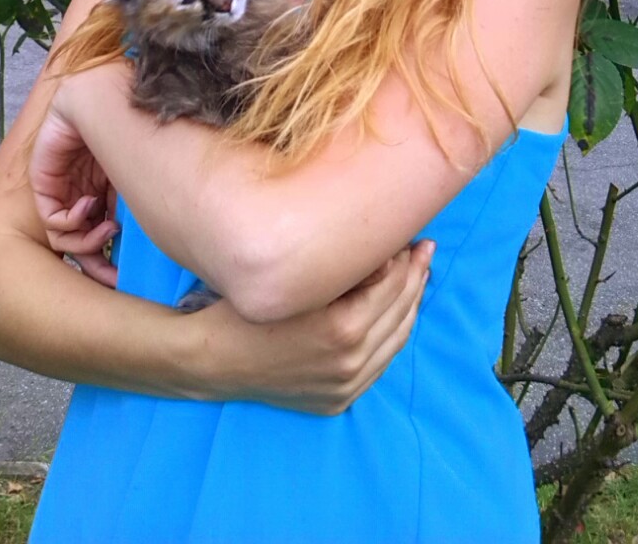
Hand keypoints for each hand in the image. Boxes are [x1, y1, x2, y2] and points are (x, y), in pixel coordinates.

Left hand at [29, 103, 119, 287]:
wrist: (108, 100)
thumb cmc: (132, 132)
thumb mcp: (136, 181)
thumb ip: (134, 208)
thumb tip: (148, 244)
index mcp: (104, 190)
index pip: (100, 231)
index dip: (110, 258)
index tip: (122, 275)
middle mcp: (83, 191)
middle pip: (80, 239)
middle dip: (95, 260)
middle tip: (112, 274)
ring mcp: (63, 186)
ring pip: (65, 234)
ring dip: (87, 240)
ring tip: (108, 229)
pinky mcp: (44, 180)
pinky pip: (51, 217)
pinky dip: (71, 220)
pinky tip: (90, 207)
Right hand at [195, 241, 433, 414]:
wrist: (213, 360)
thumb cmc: (246, 307)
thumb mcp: (294, 278)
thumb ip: (340, 267)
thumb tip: (382, 249)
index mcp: (342, 328)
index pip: (392, 286)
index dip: (405, 258)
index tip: (409, 237)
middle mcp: (351, 362)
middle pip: (401, 311)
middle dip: (415, 277)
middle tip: (424, 249)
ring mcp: (346, 386)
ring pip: (397, 339)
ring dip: (410, 305)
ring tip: (417, 276)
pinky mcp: (339, 400)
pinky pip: (380, 363)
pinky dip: (393, 334)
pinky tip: (395, 313)